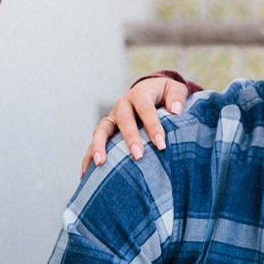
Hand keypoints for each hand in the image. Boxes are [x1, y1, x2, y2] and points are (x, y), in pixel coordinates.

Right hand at [80, 74, 194, 174]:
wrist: (151, 92)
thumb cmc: (165, 95)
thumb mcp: (175, 89)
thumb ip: (178, 97)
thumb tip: (175, 111)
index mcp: (139, 94)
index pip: (145, 109)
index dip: (153, 126)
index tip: (161, 145)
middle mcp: (122, 105)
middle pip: (123, 120)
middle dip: (130, 138)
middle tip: (139, 156)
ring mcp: (112, 118)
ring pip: (101, 130)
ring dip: (99, 146)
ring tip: (101, 163)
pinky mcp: (107, 131)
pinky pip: (94, 143)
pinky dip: (88, 157)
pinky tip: (85, 174)